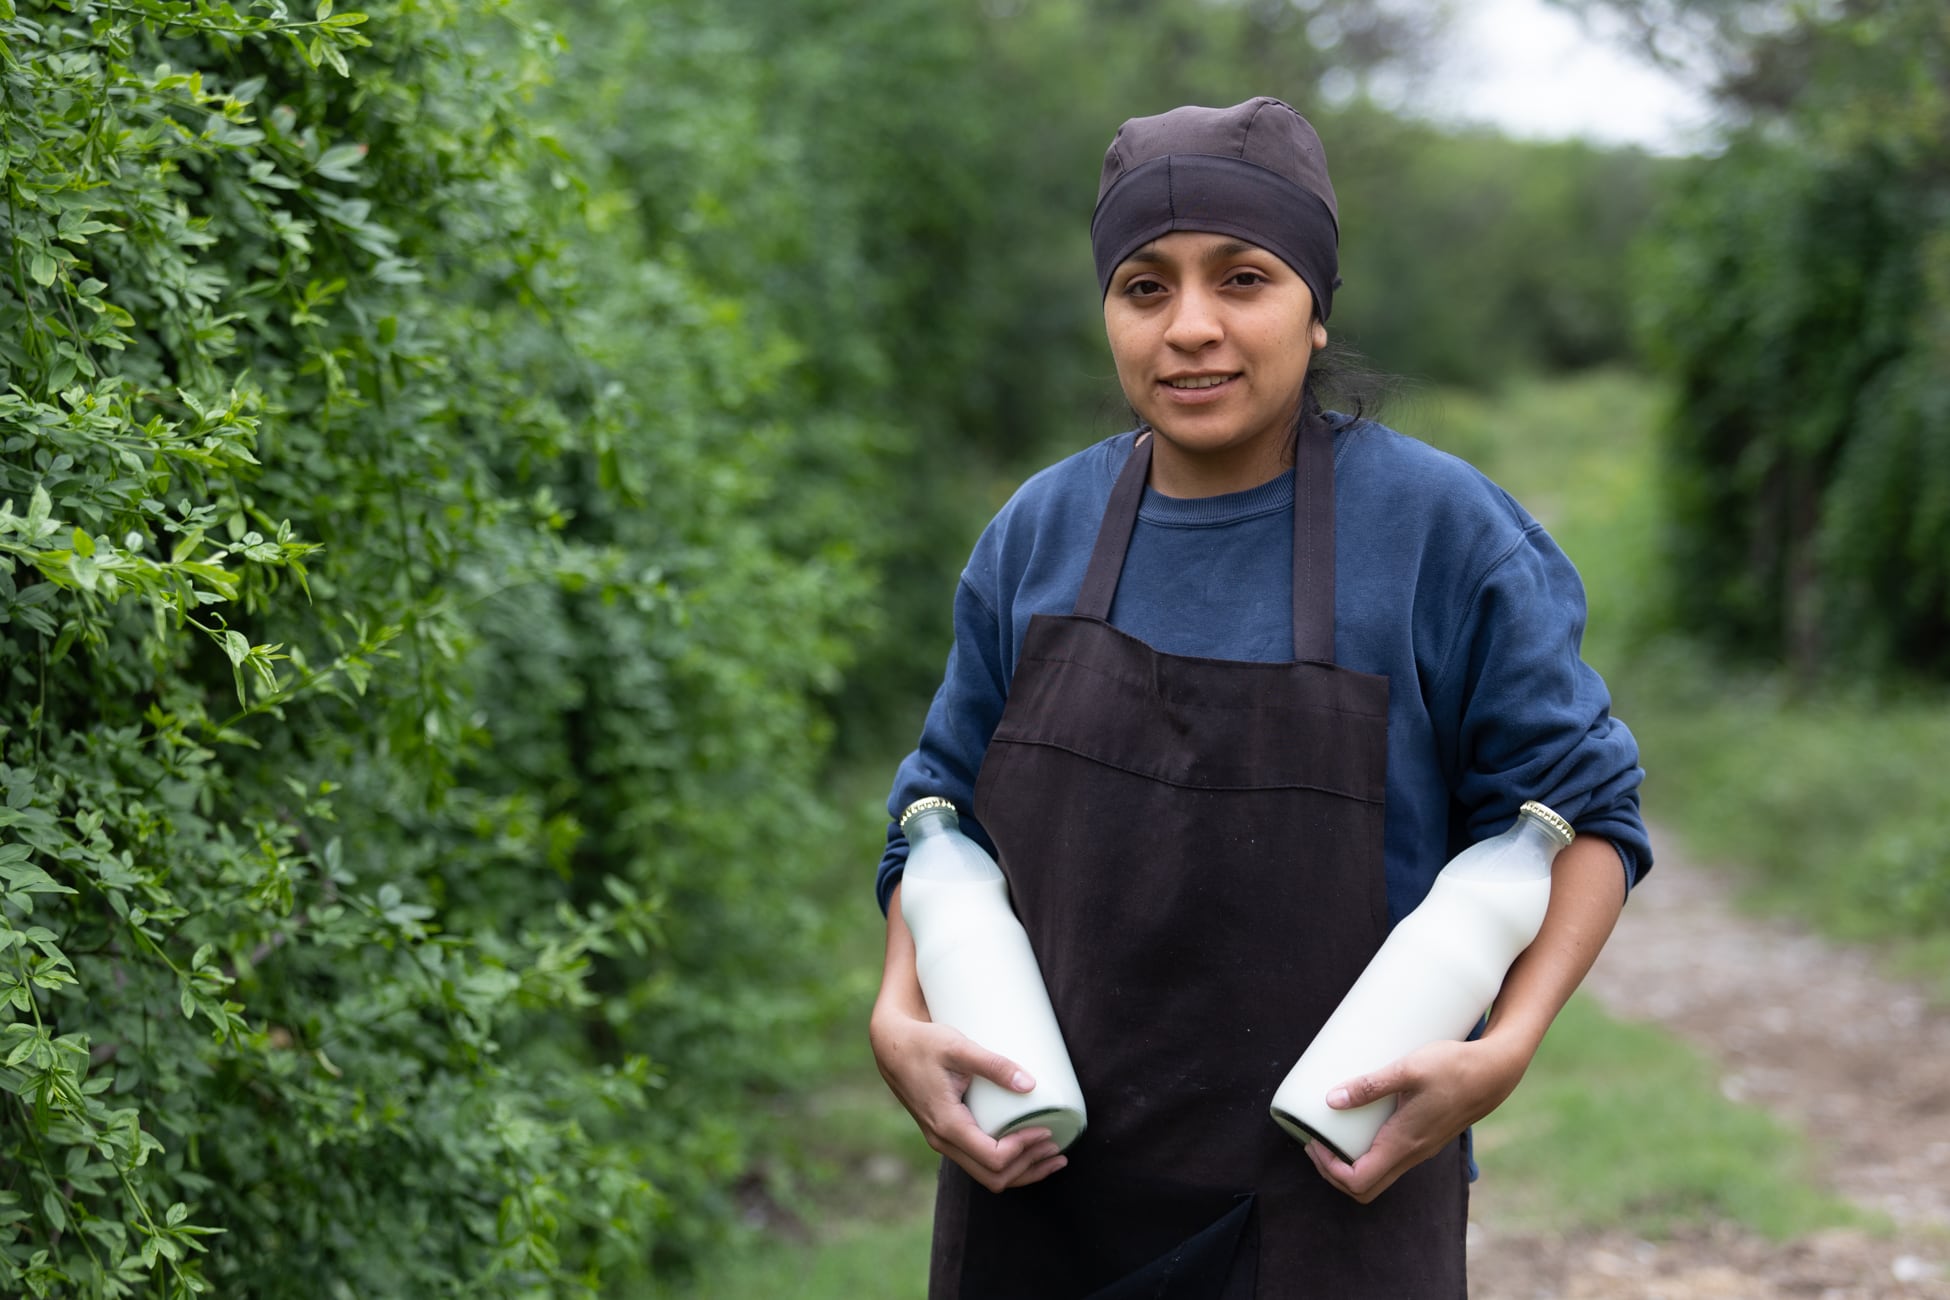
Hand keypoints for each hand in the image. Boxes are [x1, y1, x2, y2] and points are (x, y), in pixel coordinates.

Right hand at [869, 1003, 1067, 1192]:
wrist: (890, 1046)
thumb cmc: (923, 1043)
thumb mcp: (958, 1047)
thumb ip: (993, 1064)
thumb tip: (1031, 1084)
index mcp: (947, 1125)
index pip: (994, 1158)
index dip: (1025, 1150)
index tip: (1046, 1130)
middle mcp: (944, 1141)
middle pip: (994, 1177)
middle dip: (1030, 1168)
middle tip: (1058, 1148)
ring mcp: (944, 1141)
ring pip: (987, 1175)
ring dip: (1022, 1171)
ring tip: (1052, 1157)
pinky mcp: (948, 1134)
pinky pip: (979, 1162)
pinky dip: (1007, 1164)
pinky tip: (1026, 1150)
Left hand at [1302, 1035, 1529, 1202]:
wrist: (1494, 1072)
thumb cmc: (1454, 1068)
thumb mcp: (1408, 1069)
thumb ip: (1370, 1085)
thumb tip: (1331, 1099)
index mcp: (1403, 1143)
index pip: (1358, 1181)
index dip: (1328, 1169)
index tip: (1314, 1142)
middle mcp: (1411, 1154)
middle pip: (1364, 1188)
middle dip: (1332, 1173)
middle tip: (1315, 1142)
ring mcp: (1420, 1150)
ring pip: (1378, 1177)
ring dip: (1348, 1165)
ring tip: (1330, 1134)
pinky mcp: (1424, 1139)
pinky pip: (1390, 1161)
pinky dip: (1366, 1154)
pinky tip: (1358, 1127)